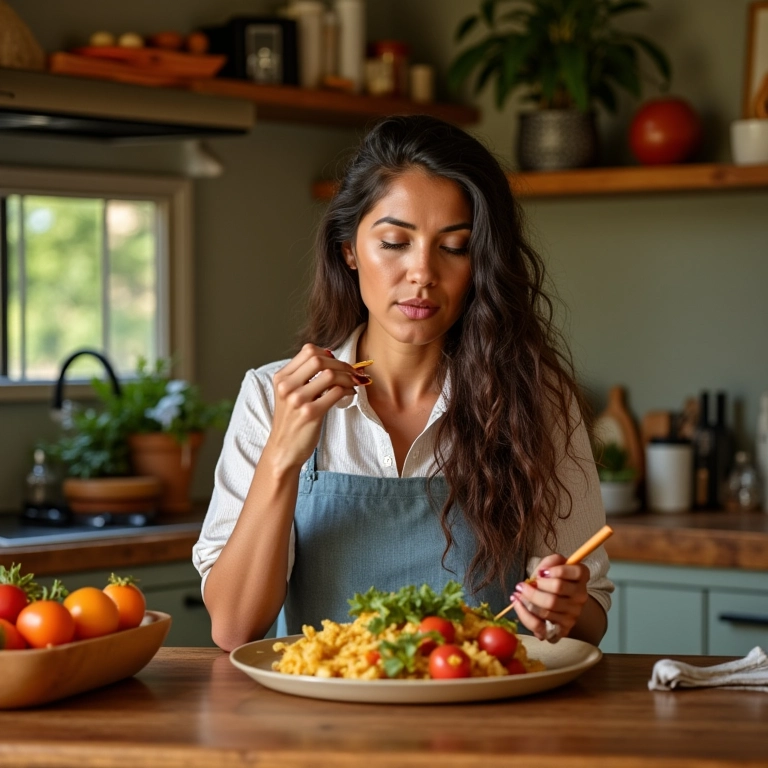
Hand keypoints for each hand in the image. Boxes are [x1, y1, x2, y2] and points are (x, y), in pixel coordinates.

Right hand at [264, 344, 366, 473]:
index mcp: (281, 378)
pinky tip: (351, 394)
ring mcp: (298, 400)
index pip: (308, 351)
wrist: (283, 450)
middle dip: (341, 364)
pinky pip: (336, 392)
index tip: (337, 362)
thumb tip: (331, 358)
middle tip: (353, 372)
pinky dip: (348, 390)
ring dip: (348, 377)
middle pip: (319, 359)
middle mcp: (287, 386)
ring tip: (354, 383)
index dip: (328, 353)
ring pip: (330, 374)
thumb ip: (303, 376)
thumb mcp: (289, 394)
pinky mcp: (311, 413)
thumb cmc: (291, 421)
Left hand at [509, 554, 588, 641]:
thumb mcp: (551, 566)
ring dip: (527, 600)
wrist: (558, 604)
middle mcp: (581, 596)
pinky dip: (524, 615)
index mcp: (581, 577)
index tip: (540, 573)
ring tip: (518, 594)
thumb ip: (549, 562)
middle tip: (521, 585)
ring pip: (547, 609)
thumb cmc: (551, 581)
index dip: (557, 570)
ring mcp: (573, 615)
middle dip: (536, 586)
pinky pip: (539, 625)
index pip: (576, 572)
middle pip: (558, 588)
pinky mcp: (561, 630)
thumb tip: (542, 572)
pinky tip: (517, 604)